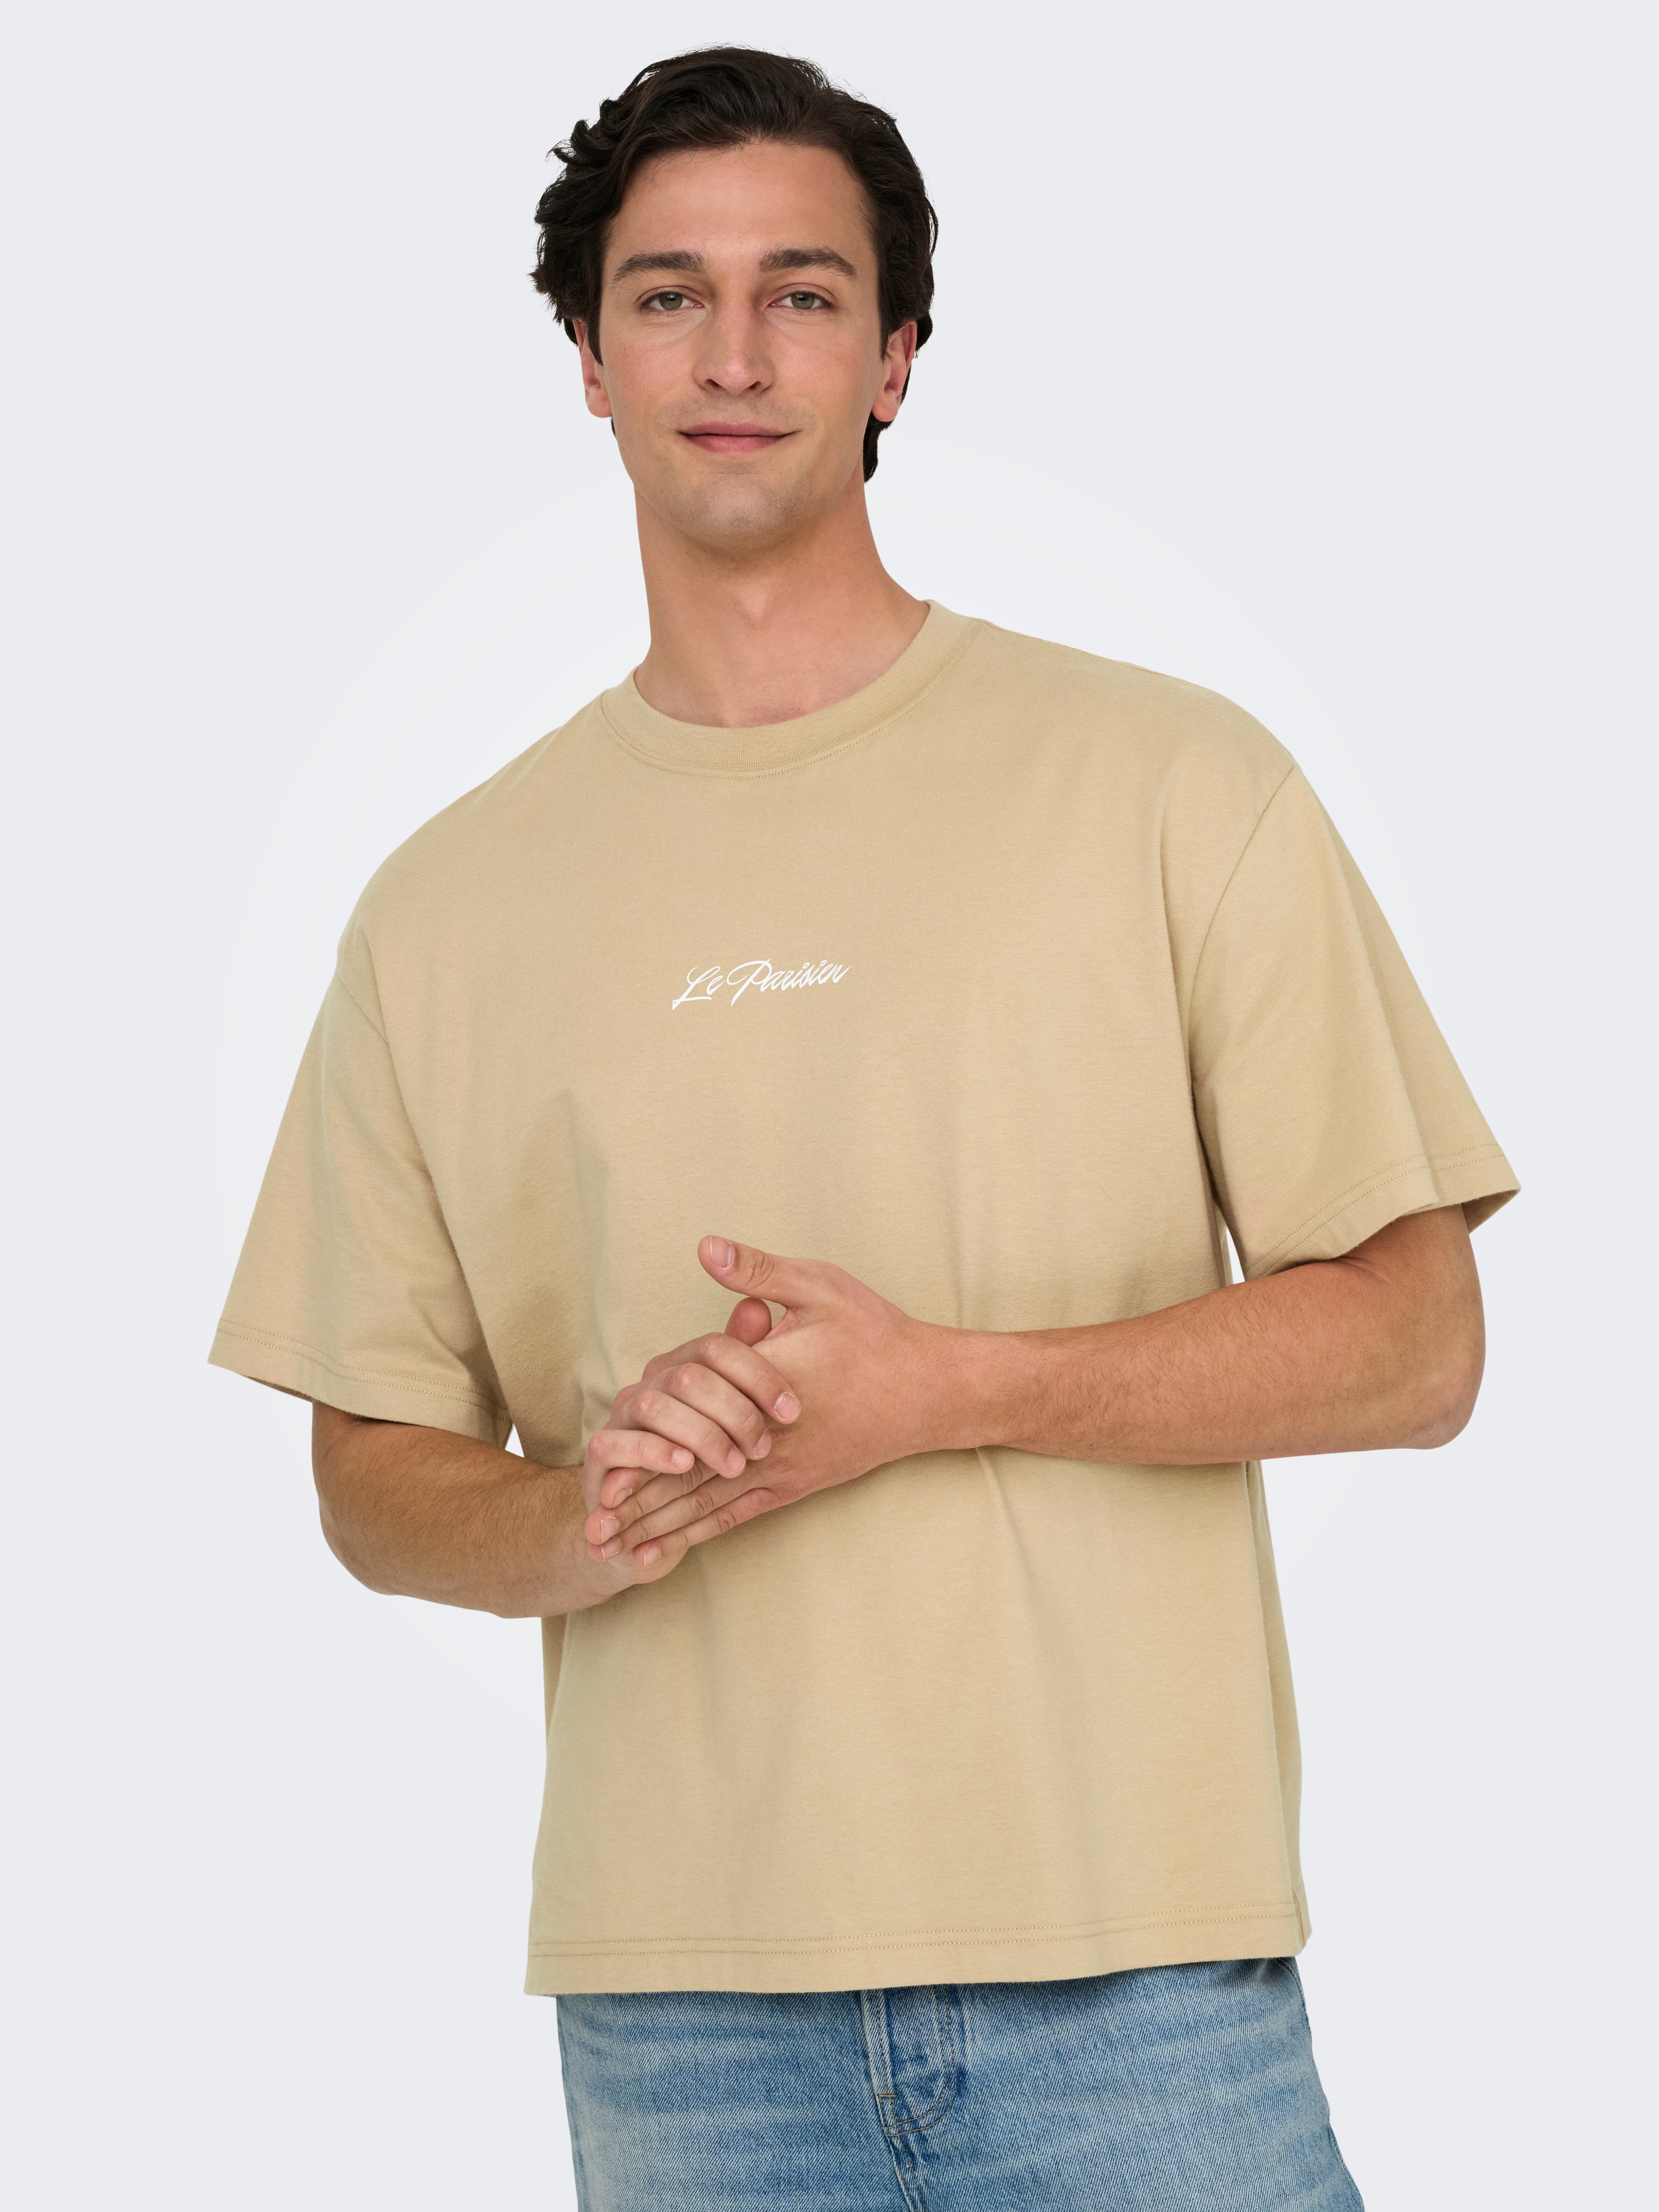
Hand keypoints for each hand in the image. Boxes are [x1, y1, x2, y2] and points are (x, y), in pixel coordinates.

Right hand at [582, 1292, 801, 1565]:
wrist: (641, 1509)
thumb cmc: (699, 1452)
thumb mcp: (729, 1412)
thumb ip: (744, 1363)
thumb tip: (757, 1307)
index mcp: (682, 1364)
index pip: (717, 1347)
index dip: (759, 1375)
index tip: (792, 1412)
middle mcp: (650, 1382)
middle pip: (690, 1376)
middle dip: (734, 1412)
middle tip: (763, 1448)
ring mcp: (621, 1415)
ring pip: (654, 1405)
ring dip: (701, 1436)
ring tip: (734, 1466)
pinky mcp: (600, 1452)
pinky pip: (616, 1443)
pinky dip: (652, 1453)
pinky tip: (684, 1465)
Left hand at [587, 1235, 954, 1561]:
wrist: (929, 1389)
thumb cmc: (875, 1333)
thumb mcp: (819, 1287)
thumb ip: (758, 1271)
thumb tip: (705, 1247)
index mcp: (763, 1387)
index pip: (691, 1421)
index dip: (644, 1448)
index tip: (598, 1466)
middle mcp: (765, 1438)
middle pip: (688, 1477)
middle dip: (636, 1504)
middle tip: (588, 1530)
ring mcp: (780, 1467)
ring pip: (706, 1505)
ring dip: (657, 1527)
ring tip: (611, 1550)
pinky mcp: (794, 1484)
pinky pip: (737, 1515)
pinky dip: (699, 1533)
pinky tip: (668, 1549)